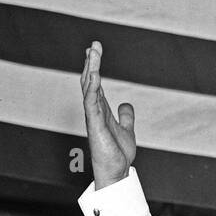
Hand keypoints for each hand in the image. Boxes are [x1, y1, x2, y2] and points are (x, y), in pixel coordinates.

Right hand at [80, 40, 135, 189]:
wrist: (117, 172)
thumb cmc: (117, 154)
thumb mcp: (126, 129)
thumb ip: (125, 116)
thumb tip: (126, 104)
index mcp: (101, 110)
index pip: (95, 83)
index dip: (94, 66)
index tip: (94, 50)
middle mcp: (94, 111)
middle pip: (90, 81)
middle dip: (91, 62)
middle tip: (94, 44)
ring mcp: (93, 117)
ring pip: (89, 88)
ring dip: (91, 69)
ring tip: (93, 52)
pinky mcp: (95, 125)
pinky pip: (91, 103)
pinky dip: (92, 88)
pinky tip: (94, 75)